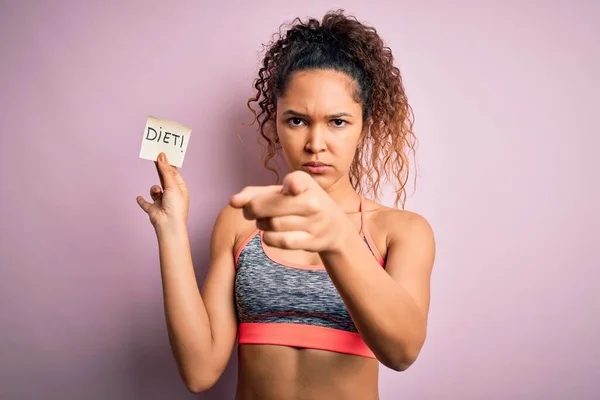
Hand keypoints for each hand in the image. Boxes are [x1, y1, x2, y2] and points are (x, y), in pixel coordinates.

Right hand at [136, 152, 188, 227]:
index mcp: (180, 189)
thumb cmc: (175, 206)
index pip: (174, 173)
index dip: (168, 163)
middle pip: (164, 178)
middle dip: (159, 170)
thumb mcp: (172, 185)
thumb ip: (165, 171)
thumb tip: (162, 156)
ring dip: (154, 189)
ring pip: (155, 190)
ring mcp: (162, 202)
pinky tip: (138, 197)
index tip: (162, 153)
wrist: (169, 225)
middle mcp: (171, 194)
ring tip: (157, 192)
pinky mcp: (153, 209)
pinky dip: (142, 201)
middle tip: (153, 157)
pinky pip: (146, 203)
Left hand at [229, 171, 348, 252]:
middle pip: (269, 206)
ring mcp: (315, 222)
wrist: (334, 227)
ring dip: (262, 224)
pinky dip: (269, 238)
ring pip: (272, 225)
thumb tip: (233, 202)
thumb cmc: (300, 204)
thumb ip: (255, 193)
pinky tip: (271, 234)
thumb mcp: (282, 192)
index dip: (293, 185)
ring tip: (266, 221)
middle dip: (253, 209)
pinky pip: (279, 241)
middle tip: (251, 212)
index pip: (297, 183)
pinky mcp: (313, 240)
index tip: (293, 188)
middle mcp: (313, 201)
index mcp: (304, 182)